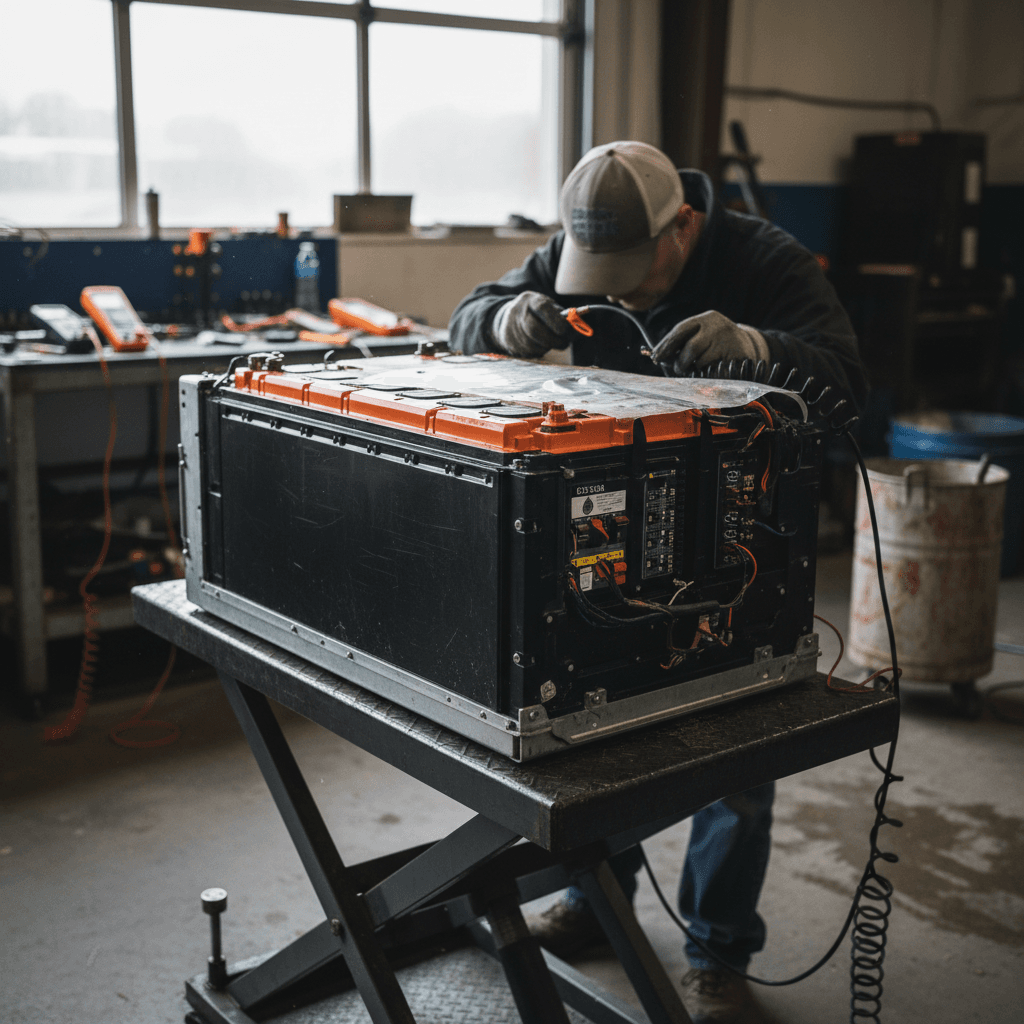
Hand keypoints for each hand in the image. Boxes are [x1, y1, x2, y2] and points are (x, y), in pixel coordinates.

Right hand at [491, 292, 571, 357]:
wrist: (510, 317)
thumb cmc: (537, 313)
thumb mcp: (548, 307)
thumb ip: (561, 316)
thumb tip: (578, 329)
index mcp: (530, 300)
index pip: (542, 308)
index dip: (555, 320)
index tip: (565, 330)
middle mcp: (517, 313)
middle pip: (534, 330)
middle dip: (553, 340)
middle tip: (565, 344)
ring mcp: (511, 329)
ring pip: (532, 344)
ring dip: (547, 347)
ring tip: (551, 342)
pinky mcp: (510, 343)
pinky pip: (528, 352)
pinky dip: (539, 351)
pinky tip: (540, 345)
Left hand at [651, 310, 767, 376]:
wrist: (746, 345)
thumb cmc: (714, 342)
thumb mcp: (700, 335)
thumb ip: (681, 343)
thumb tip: (655, 356)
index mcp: (706, 319)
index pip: (681, 330)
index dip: (666, 345)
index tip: (655, 357)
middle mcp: (718, 327)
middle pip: (692, 348)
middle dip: (681, 362)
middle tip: (679, 369)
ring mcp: (729, 341)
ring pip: (703, 362)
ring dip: (696, 370)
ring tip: (699, 368)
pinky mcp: (738, 356)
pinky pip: (715, 372)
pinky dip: (709, 375)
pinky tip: (711, 372)